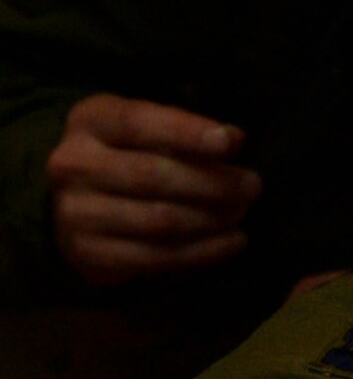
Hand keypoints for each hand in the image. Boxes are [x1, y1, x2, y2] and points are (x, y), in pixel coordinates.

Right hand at [47, 94, 260, 283]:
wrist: (79, 203)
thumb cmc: (130, 153)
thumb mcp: (149, 127)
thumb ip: (186, 128)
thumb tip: (233, 139)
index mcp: (90, 121)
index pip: (138, 123)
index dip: (187, 133)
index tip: (231, 142)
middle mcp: (74, 165)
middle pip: (152, 176)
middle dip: (212, 183)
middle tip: (252, 186)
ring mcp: (77, 213)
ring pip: (160, 220)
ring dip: (213, 218)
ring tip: (242, 211)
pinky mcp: (92, 254)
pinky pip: (159, 257)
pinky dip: (205, 250)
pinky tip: (234, 240)